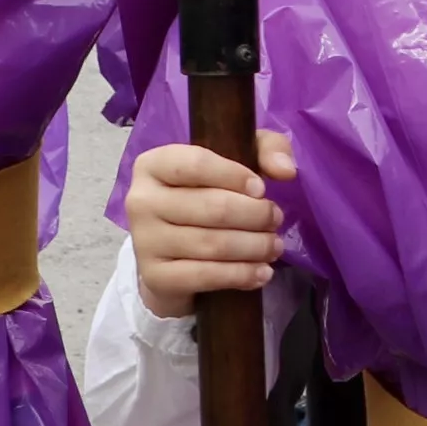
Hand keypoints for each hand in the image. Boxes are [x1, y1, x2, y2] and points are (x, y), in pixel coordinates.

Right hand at [127, 133, 299, 314]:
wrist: (172, 255)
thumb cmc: (206, 196)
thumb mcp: (236, 161)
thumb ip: (266, 149)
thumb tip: (286, 169)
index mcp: (153, 165)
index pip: (196, 163)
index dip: (235, 176)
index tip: (262, 189)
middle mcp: (140, 200)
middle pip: (212, 207)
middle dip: (256, 215)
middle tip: (276, 220)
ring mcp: (144, 241)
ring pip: (213, 244)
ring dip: (255, 246)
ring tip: (274, 246)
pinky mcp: (155, 276)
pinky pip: (206, 275)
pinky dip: (241, 275)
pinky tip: (262, 273)